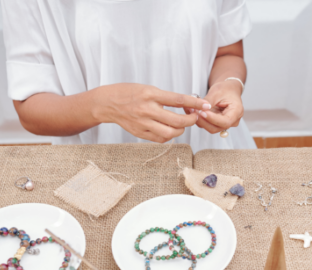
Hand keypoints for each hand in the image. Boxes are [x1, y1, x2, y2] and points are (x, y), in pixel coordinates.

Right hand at [95, 83, 210, 142]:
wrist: (106, 103)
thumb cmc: (129, 93)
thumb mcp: (148, 88)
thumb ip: (166, 97)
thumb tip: (186, 103)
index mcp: (150, 94)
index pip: (179, 100)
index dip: (195, 104)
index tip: (205, 105)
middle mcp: (147, 109)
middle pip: (177, 121)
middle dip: (191, 121)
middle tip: (195, 118)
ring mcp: (143, 123)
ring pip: (171, 133)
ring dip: (181, 130)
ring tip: (182, 124)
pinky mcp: (139, 133)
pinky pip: (161, 138)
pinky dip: (169, 135)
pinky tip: (170, 129)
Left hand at [193, 79, 243, 133]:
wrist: (228, 90)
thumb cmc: (226, 89)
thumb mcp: (217, 91)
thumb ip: (209, 101)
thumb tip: (201, 108)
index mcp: (237, 112)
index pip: (225, 121)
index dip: (212, 119)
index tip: (202, 112)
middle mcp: (233, 121)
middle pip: (217, 127)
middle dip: (204, 121)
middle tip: (193, 111)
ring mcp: (225, 124)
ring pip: (211, 128)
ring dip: (200, 121)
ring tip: (191, 110)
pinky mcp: (217, 124)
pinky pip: (208, 125)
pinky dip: (200, 120)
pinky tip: (193, 112)